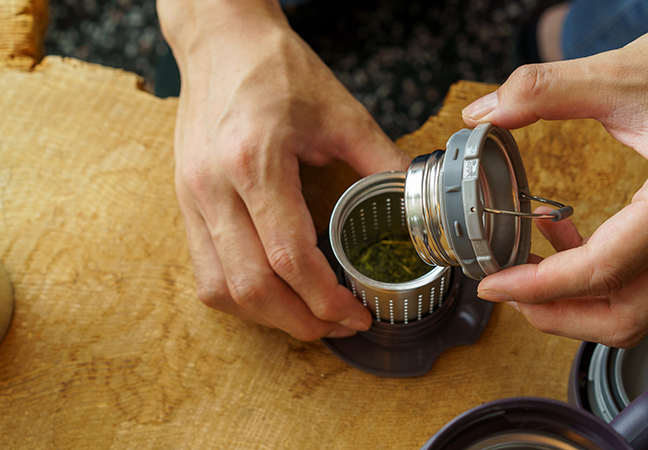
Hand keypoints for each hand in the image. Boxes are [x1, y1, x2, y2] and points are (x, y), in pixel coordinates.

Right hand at [158, 0, 409, 339]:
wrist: (221, 39)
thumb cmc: (277, 68)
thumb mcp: (341, 111)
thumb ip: (382, 160)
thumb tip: (415, 201)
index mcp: (254, 161)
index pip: (288, 256)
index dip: (325, 299)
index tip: (357, 314)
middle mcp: (213, 186)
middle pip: (251, 286)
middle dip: (300, 322)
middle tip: (339, 326)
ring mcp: (191, 196)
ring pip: (220, 288)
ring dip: (266, 316)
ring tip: (308, 317)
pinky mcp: (183, 200)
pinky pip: (203, 270)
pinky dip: (239, 295)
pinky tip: (272, 292)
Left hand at [462, 0, 647, 346]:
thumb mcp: (625, 71)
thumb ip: (545, 89)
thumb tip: (487, 111)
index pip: (605, 270)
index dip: (540, 285)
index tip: (495, 283)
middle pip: (627, 315)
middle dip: (559, 315)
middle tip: (509, 290)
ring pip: (641, 306)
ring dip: (580, 300)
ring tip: (531, 266)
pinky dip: (603, 276)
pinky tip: (566, 236)